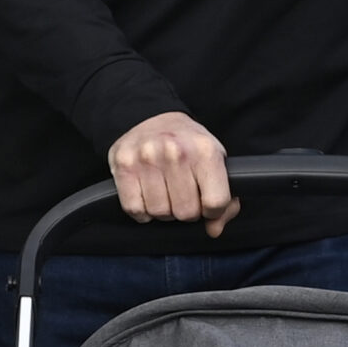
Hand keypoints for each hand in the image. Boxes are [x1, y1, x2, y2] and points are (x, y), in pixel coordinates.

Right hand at [108, 111, 237, 236]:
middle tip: (183, 195)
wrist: (151, 117)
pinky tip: (147, 196)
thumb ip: (224, 200)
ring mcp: (146, 158)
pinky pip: (135, 209)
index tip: (207, 203)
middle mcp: (175, 152)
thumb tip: (214, 229)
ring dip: (163, 211)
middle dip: (186, 211)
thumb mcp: (215, 162)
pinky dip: (142, 210)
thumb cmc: (187, 144)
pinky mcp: (123, 165)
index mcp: (205, 151)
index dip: (212, 211)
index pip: (215, 203)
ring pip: (160, 213)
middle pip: (186, 212)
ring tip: (165, 193)